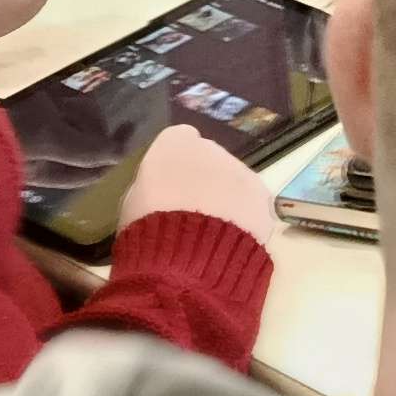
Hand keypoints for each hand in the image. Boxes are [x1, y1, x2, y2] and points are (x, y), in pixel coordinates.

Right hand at [121, 125, 277, 249]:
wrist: (187, 255)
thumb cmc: (147, 227)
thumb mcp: (132, 202)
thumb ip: (151, 185)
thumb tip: (160, 189)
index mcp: (174, 144)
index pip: (178, 140)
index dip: (175, 164)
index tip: (170, 186)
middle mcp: (212, 149)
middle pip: (209, 160)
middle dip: (202, 181)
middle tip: (190, 214)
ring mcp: (241, 171)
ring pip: (233, 181)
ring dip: (225, 199)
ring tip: (209, 235)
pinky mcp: (262, 197)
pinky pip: (251, 204)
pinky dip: (244, 219)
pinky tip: (229, 243)